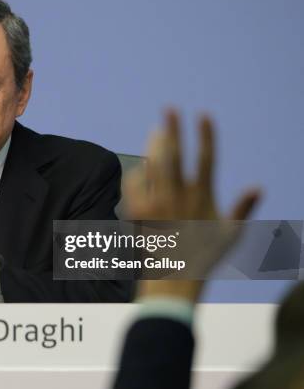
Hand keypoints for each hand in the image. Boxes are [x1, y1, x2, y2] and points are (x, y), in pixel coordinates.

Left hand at [124, 110, 260, 300]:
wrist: (173, 282)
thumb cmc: (204, 259)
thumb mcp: (229, 235)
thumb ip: (242, 208)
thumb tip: (258, 186)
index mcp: (202, 197)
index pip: (206, 158)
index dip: (205, 135)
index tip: (203, 114)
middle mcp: (179, 196)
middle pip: (175, 154)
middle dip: (172, 129)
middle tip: (169, 109)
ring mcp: (156, 203)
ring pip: (154, 165)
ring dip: (155, 145)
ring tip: (157, 131)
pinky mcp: (138, 212)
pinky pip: (134, 184)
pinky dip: (138, 174)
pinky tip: (141, 167)